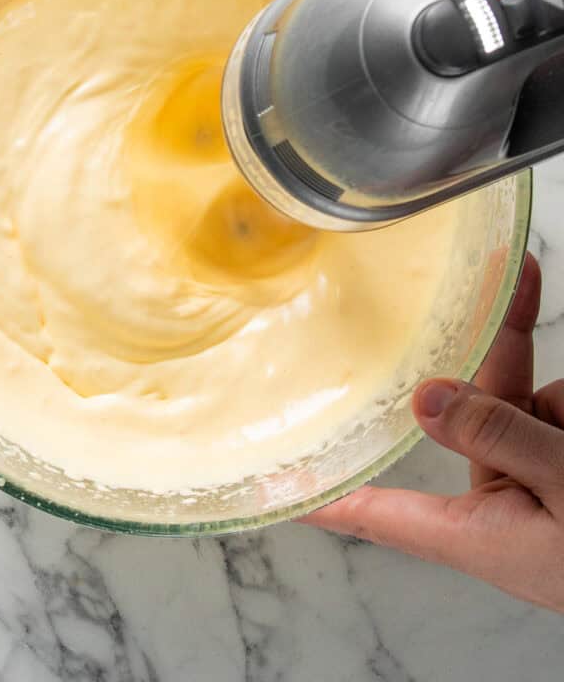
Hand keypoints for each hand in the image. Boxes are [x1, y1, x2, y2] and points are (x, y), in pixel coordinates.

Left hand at [301, 255, 563, 613]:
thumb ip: (502, 439)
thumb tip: (426, 398)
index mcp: (481, 532)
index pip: (380, 511)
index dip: (323, 496)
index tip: (270, 481)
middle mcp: (501, 501)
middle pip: (467, 410)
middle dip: (491, 347)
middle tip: (510, 273)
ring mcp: (538, 475)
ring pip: (522, 398)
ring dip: (545, 369)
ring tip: (545, 302)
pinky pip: (559, 408)